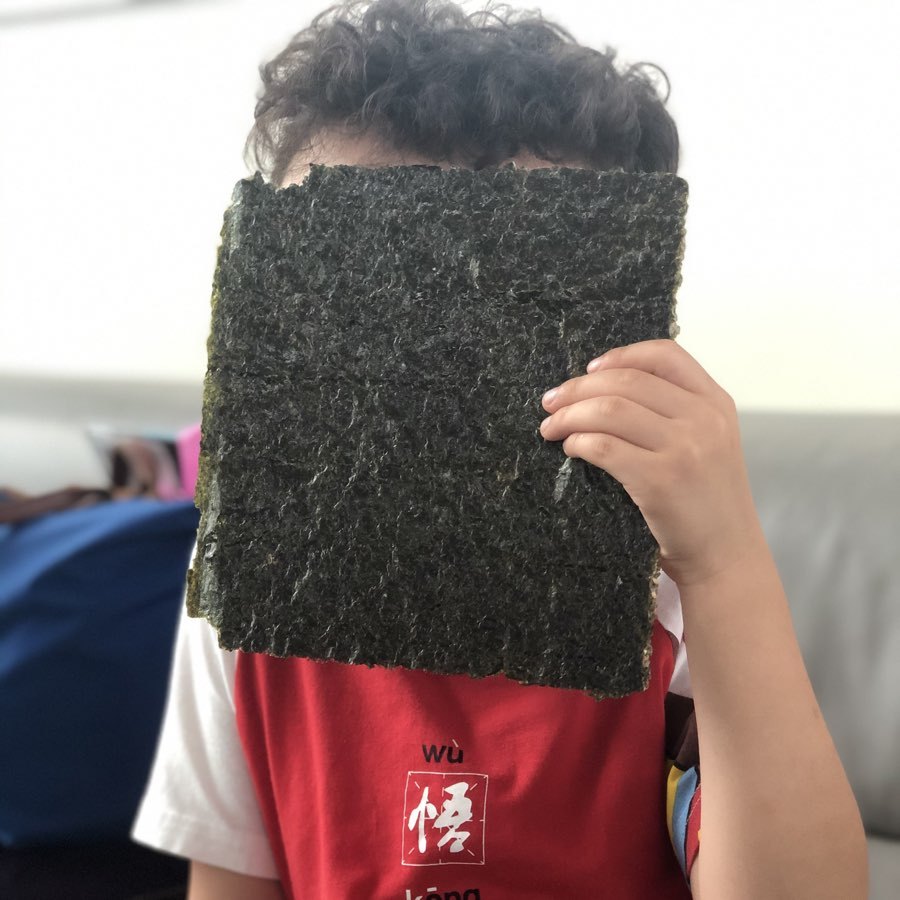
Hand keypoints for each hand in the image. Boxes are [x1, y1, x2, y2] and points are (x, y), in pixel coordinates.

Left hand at [538, 339, 766, 587]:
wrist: (727, 558)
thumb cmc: (706, 504)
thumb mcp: (709, 445)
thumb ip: (676, 414)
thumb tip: (603, 389)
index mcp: (715, 403)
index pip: (665, 355)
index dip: (620, 355)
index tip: (588, 370)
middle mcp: (704, 419)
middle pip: (626, 381)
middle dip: (578, 388)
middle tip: (551, 403)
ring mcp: (685, 448)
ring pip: (609, 410)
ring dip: (569, 415)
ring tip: (551, 428)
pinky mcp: (661, 480)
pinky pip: (603, 446)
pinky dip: (578, 442)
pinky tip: (571, 450)